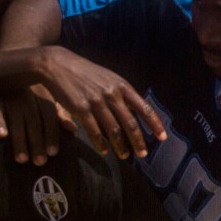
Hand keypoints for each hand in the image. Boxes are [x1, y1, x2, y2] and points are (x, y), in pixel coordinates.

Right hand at [0, 85, 71, 165]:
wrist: (9, 66)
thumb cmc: (34, 89)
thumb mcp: (50, 98)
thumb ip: (61, 113)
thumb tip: (73, 128)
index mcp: (43, 96)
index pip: (50, 118)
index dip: (52, 136)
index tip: (53, 153)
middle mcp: (28, 96)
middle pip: (34, 123)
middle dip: (37, 143)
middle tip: (40, 162)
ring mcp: (10, 96)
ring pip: (16, 120)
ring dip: (20, 140)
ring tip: (22, 160)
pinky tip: (1, 136)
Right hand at [35, 46, 166, 159]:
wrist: (58, 64)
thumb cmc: (87, 73)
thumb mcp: (109, 78)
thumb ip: (123, 94)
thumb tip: (137, 114)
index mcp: (122, 86)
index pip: (144, 108)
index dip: (155, 124)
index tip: (162, 138)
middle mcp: (111, 94)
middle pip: (130, 124)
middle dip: (139, 142)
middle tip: (143, 155)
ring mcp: (96, 102)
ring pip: (114, 130)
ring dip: (121, 147)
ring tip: (125, 156)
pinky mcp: (81, 109)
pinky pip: (94, 132)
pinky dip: (100, 144)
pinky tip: (104, 151)